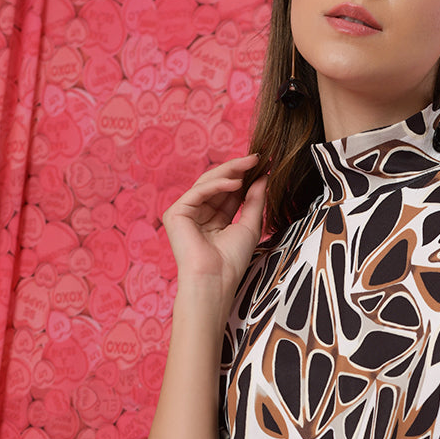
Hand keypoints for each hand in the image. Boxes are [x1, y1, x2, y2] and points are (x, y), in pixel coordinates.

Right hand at [161, 153, 268, 318]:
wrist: (215, 281)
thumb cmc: (231, 261)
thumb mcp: (249, 225)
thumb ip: (254, 200)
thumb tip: (263, 177)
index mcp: (213, 220)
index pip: (228, 192)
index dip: (245, 178)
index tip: (263, 165)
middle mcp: (197, 214)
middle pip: (217, 184)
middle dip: (238, 170)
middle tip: (257, 158)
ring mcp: (185, 213)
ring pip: (207, 183)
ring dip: (230, 172)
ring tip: (250, 165)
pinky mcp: (176, 213)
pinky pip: (198, 191)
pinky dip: (218, 184)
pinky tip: (236, 182)